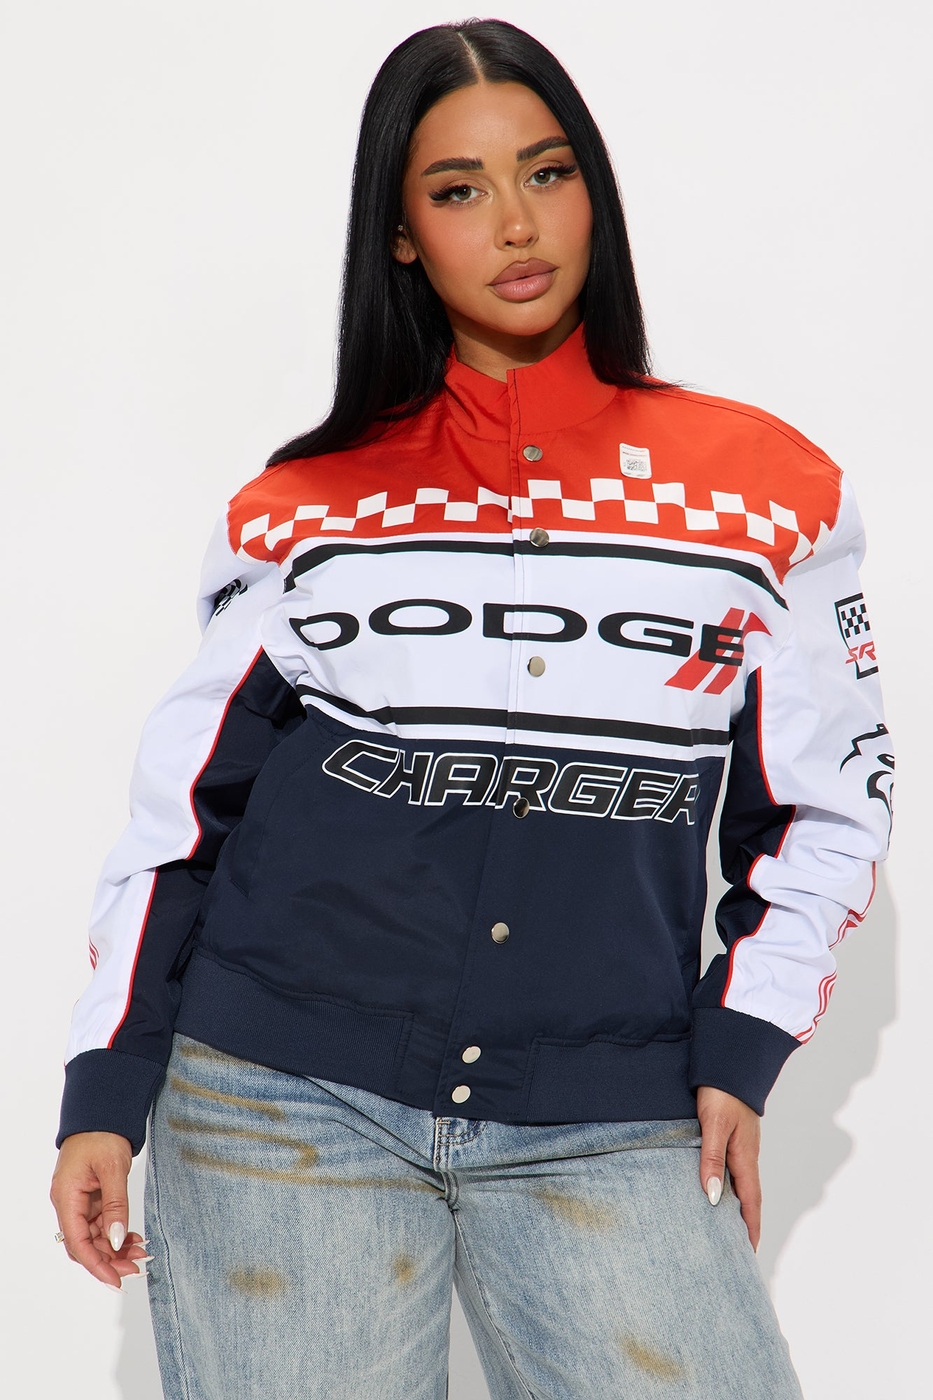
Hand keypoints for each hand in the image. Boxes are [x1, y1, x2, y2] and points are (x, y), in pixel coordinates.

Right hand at [50, 1132, 150, 1287]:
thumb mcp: (113, 1169)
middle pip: (85, 1243)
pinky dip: (116, 1231)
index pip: (78, 1243)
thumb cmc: (102, 1133)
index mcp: (66, 1197)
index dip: (96, 1264)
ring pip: (94, 1235)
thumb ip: (115, 1205)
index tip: (116, 1279)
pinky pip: (100, 1222)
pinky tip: (133, 1237)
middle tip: (135, 1267)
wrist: (102, 1111)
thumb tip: (116, 1239)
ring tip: (139, 1253)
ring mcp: (78, 1200)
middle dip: (109, 1259)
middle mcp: (68, 1202)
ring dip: (115, 1247)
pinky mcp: (90, 1196)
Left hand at [696, 1085, 761, 1250]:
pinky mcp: (733, 1135)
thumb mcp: (714, 1125)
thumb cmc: (722, 1092)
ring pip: (740, 1183)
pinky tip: (716, 1188)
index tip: (748, 1253)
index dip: (750, 1227)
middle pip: (748, 1196)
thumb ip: (712, 1159)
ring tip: (725, 1226)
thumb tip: (710, 1196)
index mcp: (745, 1156)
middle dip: (745, 1223)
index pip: (751, 1201)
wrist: (728, 1061)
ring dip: (736, 1205)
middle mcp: (746, 1154)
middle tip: (736, 1248)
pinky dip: (728, 1186)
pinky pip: (732, 1168)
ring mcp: (741, 1145)